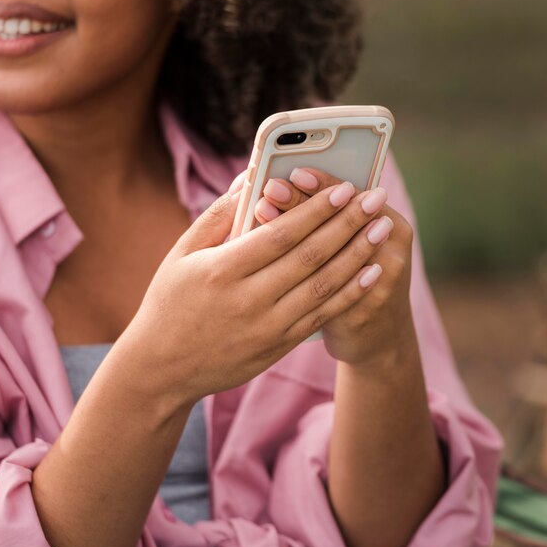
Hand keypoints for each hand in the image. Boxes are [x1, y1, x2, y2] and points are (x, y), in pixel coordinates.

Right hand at [120, 173, 392, 404]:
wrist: (163, 368)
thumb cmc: (168, 303)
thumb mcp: (181, 253)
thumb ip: (218, 215)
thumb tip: (251, 178)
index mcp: (222, 271)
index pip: (281, 234)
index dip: (317, 209)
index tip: (344, 188)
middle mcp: (248, 300)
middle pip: (310, 256)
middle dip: (349, 224)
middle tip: (377, 199)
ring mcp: (266, 328)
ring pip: (323, 286)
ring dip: (358, 255)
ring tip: (384, 229)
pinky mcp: (277, 346)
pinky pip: (321, 316)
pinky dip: (349, 293)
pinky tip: (371, 272)